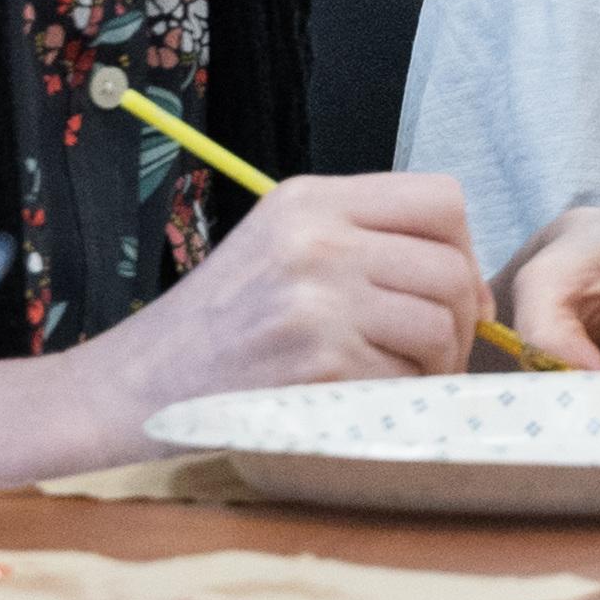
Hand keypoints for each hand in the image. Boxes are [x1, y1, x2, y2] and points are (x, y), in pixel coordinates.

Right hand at [77, 170, 497, 427]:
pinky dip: (398, 398)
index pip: (441, 199)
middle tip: (437, 356)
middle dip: (460, 322)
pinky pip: (405, 378)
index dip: (465, 249)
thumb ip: (358, 240)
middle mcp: (316, 239)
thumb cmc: (216, 326)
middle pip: (449, 268)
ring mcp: (317, 300)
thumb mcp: (278, 246)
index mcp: (310, 199)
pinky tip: (363, 401)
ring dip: (436, 366)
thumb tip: (461, 276)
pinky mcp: (317, 362)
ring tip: (401, 380)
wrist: (134, 386)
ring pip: (439, 326)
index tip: (456, 294)